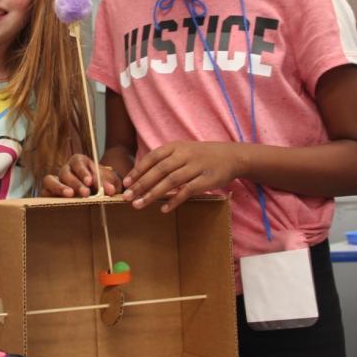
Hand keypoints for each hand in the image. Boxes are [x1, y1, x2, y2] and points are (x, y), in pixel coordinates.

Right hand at [41, 154, 122, 197]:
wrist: (99, 191)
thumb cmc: (103, 183)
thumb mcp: (109, 181)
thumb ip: (109, 184)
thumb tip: (110, 190)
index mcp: (79, 162)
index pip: (77, 162)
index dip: (82, 171)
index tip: (89, 181)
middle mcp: (66, 169)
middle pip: (64, 172)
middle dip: (74, 183)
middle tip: (85, 193)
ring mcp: (56, 180)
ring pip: (49, 180)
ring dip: (58, 188)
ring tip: (69, 196)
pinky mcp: (50, 192)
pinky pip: (45, 192)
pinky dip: (49, 197)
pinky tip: (58, 203)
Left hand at [121, 141, 240, 211]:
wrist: (232, 156)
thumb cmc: (202, 156)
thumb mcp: (183, 150)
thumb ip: (164, 160)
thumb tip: (140, 175)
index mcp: (176, 146)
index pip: (152, 158)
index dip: (138, 170)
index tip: (125, 183)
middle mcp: (184, 155)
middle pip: (159, 170)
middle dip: (141, 184)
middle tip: (127, 197)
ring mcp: (196, 167)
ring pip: (171, 181)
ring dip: (153, 194)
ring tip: (139, 205)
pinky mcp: (206, 180)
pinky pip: (187, 191)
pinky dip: (175, 200)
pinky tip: (164, 209)